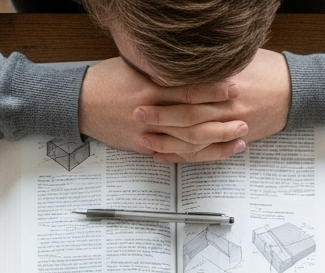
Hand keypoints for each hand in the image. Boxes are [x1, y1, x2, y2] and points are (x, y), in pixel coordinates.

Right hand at [79, 57, 246, 159]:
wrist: (80, 103)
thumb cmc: (107, 81)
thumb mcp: (135, 66)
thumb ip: (162, 69)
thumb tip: (191, 65)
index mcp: (150, 87)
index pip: (189, 89)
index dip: (214, 90)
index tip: (234, 87)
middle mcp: (151, 111)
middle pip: (193, 118)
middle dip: (221, 119)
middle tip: (244, 118)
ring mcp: (147, 132)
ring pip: (187, 141)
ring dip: (216, 141)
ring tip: (238, 138)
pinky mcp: (143, 147)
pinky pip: (173, 153)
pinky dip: (194, 154)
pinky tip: (211, 152)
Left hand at [135, 50, 291, 163]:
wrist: (293, 91)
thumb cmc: (267, 71)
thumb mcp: (239, 57)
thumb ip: (212, 63)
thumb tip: (184, 58)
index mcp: (225, 84)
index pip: (189, 88)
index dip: (165, 91)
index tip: (144, 89)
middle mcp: (226, 107)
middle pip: (187, 115)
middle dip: (159, 116)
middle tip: (136, 114)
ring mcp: (230, 126)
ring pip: (192, 139)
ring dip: (166, 141)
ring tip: (144, 140)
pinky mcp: (233, 139)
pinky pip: (204, 153)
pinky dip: (182, 156)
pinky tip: (163, 156)